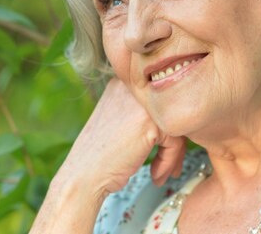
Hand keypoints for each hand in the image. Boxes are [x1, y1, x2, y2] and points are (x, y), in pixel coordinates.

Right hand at [29, 78, 185, 233]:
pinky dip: (168, 162)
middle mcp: (130, 87)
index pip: (157, 101)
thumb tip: (177, 120)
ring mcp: (140, 103)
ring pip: (175, 126)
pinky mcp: (149, 122)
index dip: (164, 128)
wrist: (83, 175)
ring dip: (172, 155)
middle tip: (170, 165)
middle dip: (173, 143)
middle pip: (169, 112)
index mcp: (122, 84)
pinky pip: (174, 142)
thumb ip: (141, 114)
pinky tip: (155, 175)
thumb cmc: (99, 156)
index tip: (165, 151)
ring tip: (162, 173)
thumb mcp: (118, 122)